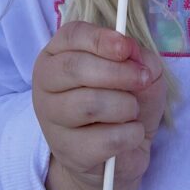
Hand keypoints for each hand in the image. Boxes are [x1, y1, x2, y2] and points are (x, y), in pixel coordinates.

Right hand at [32, 20, 165, 189]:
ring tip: (132, 110)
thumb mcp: (139, 69)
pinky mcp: (69, 152)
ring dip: (126, 105)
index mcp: (59, 54)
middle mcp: (47, 84)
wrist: (120, 154)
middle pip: (75, 68)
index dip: (100, 39)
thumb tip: (133, 52)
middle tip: (142, 79)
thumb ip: (138, 55)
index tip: (126, 48)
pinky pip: (106, 139)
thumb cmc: (124, 100)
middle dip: (117, 72)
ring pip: (90, 104)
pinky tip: (130, 134)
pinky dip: (130, 134)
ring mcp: (52, 120)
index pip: (71, 35)